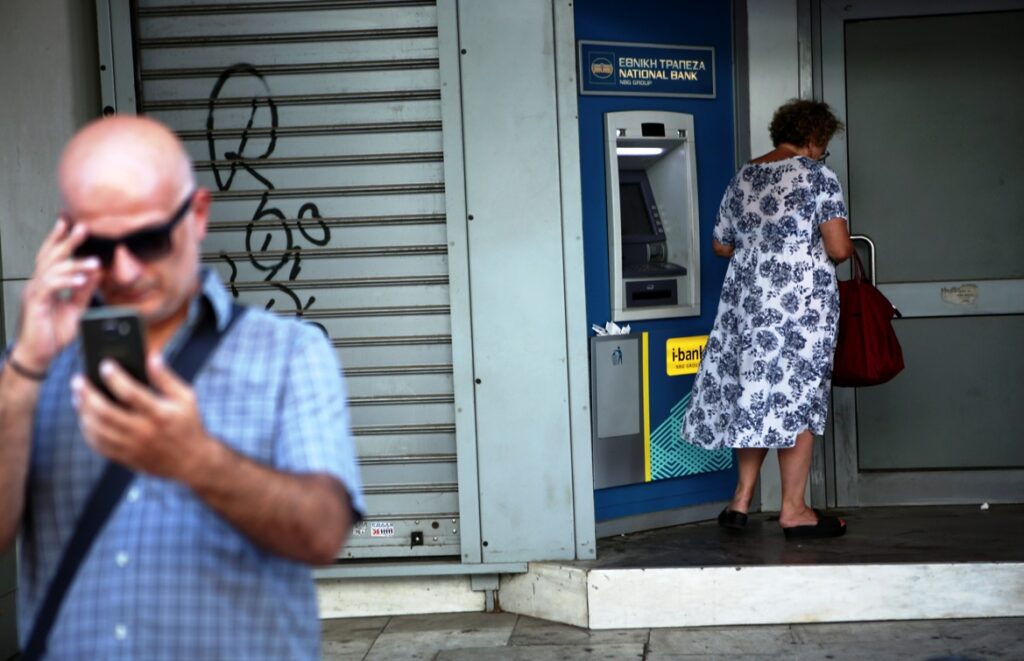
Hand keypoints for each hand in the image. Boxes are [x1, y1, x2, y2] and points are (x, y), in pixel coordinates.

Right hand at [15, 219, 101, 370]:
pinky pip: (50, 286)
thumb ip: (85, 290)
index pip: (52, 256)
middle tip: (82, 227)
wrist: (39, 355)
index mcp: (46, 283)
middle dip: (66, 241)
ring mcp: (34, 292)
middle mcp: (38, 284)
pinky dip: (66, 281)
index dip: (59, 239)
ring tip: (93, 262)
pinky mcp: (35, 303)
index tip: (70, 224)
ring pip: (52, 269)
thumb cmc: (53, 334)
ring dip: (74, 264)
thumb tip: (97, 271)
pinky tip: (81, 280)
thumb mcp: (77, 309)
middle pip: (51, 256)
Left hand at [71, 353, 216, 480]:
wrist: (191, 461)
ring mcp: (132, 446)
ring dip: (83, 411)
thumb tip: (151, 357)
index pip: (131, 394)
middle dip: (88, 394)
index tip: (105, 365)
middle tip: (78, 380)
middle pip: (106, 413)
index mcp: (160, 414)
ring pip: (97, 429)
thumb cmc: (188, 424)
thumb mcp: (186, 398)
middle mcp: (144, 432)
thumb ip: (166, 378)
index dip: (115, 377)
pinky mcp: (125, 457)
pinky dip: (87, 429)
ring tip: (78, 396)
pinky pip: (98, 445)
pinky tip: (85, 416)